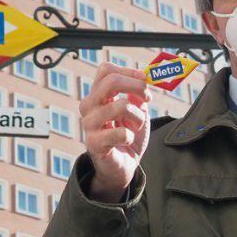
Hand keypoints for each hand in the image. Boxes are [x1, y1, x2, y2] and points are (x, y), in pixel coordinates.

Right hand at [79, 62, 152, 202]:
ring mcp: (89, 124)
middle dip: (136, 86)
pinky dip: (131, 136)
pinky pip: (121, 132)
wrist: (122, 166)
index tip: (145, 80)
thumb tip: (144, 78)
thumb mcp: (137, 111)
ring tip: (136, 126)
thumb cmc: (128, 136)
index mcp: (98, 95)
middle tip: (147, 97)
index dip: (128, 71)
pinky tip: (127, 141)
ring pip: (121, 106)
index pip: (106, 70)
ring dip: (138, 117)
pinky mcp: (94, 143)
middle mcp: (89, 106)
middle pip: (110, 81)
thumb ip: (138, 95)